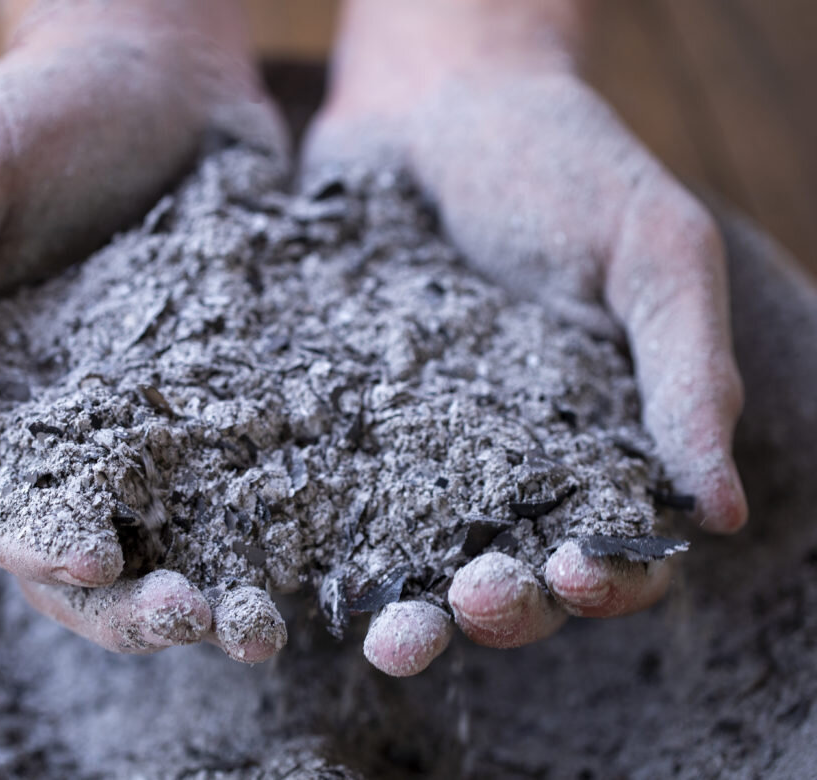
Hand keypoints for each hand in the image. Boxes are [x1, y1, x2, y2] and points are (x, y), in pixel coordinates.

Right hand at [0, 0, 288, 659]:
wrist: (155, 72)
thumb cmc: (34, 116)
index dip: (36, 547)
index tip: (101, 556)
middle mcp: (69, 432)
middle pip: (87, 554)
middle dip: (135, 603)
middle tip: (201, 617)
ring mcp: (154, 420)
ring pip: (173, 536)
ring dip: (211, 588)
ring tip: (262, 624)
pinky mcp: (227, 395)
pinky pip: (249, 472)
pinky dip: (277, 518)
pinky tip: (321, 546)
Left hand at [305, 0, 745, 674]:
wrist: (433, 101)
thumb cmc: (559, 165)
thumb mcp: (650, 252)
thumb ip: (688, 374)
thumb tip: (719, 510)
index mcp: (600, 437)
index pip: (620, 545)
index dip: (612, 579)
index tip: (581, 569)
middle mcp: (508, 461)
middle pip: (515, 577)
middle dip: (500, 611)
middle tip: (470, 601)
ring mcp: (419, 448)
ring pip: (421, 564)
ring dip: (415, 614)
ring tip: (389, 634)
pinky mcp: (345, 423)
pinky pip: (339, 501)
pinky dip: (329, 546)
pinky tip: (306, 567)